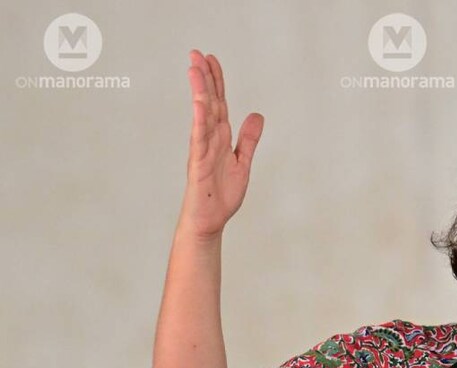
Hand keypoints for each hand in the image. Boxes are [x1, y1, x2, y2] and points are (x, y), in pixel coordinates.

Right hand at [182, 50, 263, 238]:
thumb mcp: (243, 162)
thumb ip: (248, 139)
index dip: (217, 82)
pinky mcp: (199, 163)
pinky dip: (200, 120)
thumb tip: (257, 115)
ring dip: (200, 92)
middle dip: (204, 78)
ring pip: (202, 116)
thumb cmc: (222, 194)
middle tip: (196, 53)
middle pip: (208, 103)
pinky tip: (200, 104)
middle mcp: (209, 139)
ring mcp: (202, 150)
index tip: (212, 60)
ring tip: (195, 69)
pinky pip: (199, 138)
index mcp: (220, 138)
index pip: (219, 104)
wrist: (210, 220)